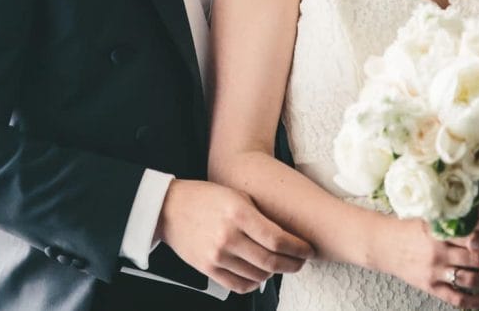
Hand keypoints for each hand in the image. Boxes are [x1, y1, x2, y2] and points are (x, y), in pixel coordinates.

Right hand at [155, 179, 312, 293]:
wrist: (170, 208)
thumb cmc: (206, 197)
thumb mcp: (236, 194)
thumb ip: (260, 215)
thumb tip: (287, 236)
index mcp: (238, 212)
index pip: (277, 239)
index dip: (298, 248)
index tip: (308, 249)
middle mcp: (227, 236)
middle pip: (270, 260)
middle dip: (292, 263)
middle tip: (301, 261)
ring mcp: (216, 255)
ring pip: (257, 275)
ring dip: (275, 273)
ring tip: (281, 265)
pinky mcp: (207, 268)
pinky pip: (238, 285)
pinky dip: (254, 283)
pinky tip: (260, 275)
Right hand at [372, 217, 478, 308]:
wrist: (383, 245)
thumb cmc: (409, 228)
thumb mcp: (428, 217)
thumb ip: (452, 217)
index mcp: (439, 232)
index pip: (473, 235)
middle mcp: (437, 253)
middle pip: (475, 259)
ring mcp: (434, 272)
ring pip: (470, 281)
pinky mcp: (431, 287)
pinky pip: (459, 299)